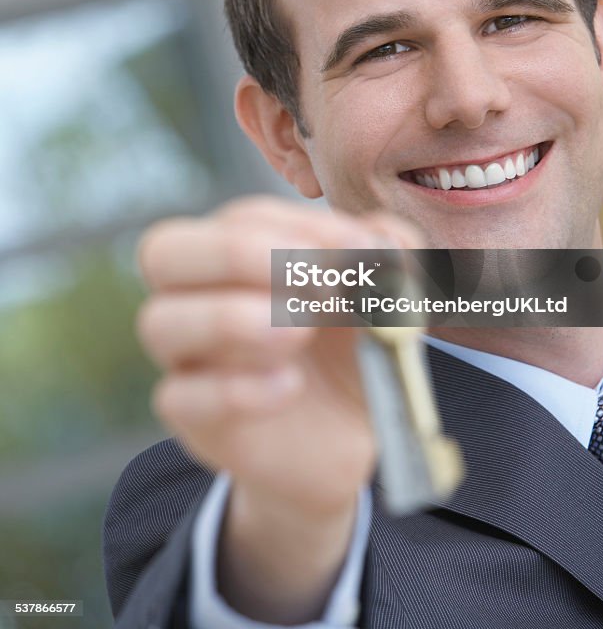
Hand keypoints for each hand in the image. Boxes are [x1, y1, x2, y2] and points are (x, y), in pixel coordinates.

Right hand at [136, 195, 421, 516]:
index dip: (298, 227)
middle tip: (315, 281)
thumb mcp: (382, 294)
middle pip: (164, 251)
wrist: (349, 435)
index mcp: (239, 251)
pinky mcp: (193, 418)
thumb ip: (390, 256)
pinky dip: (234, 389)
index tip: (357, 250)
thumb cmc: (352, 345)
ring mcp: (188, 357)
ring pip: (160, 322)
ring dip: (229, 318)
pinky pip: (179, 397)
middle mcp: (196, 295)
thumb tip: (386, 244)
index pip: (241, 218)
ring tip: (298, 333)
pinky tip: (289, 385)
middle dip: (235, 254)